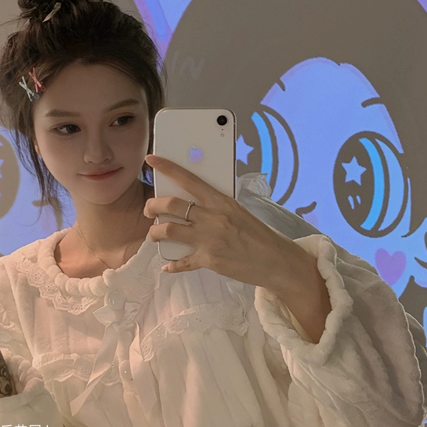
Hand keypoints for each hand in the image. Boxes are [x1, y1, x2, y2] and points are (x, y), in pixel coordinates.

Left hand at [143, 154, 309, 292]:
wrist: (276, 261)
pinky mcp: (208, 260)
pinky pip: (182, 262)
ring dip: (155, 233)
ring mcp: (209, 239)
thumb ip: (216, 207)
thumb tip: (194, 204)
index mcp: (221, 201)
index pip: (189, 179)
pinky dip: (172, 265)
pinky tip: (168, 266)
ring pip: (168, 230)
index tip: (151, 160)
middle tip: (149, 211)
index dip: (167, 168)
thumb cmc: (259, 236)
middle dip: (152, 206)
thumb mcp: (238, 212)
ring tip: (154, 235)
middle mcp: (212, 217)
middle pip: (171, 205)